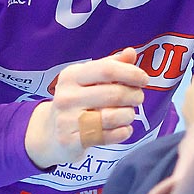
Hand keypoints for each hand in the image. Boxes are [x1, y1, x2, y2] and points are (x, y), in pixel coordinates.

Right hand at [24, 48, 149, 168]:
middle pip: (114, 94)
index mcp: (71, 76)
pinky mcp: (71, 141)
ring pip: (113, 116)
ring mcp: (67, 120)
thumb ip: (110, 65)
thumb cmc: (76, 102)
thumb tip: (131, 52)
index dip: (131, 73)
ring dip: (129, 115)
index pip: (107, 69)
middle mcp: (67, 96)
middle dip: (134, 95)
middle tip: (138, 98)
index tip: (144, 79)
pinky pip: (109, 136)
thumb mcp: (88, 80)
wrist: (49, 133)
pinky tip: (122, 129)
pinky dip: (123, 132)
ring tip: (128, 114)